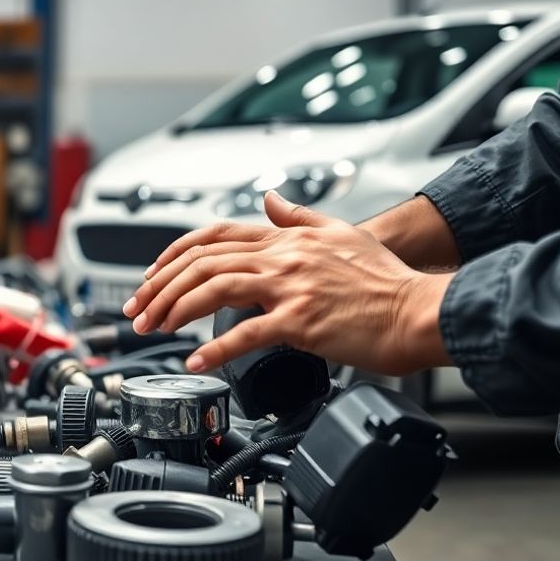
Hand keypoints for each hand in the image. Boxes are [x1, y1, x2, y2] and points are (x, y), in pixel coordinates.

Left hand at [120, 191, 452, 375]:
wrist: (419, 311)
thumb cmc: (386, 280)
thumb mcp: (341, 232)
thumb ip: (299, 216)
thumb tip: (270, 199)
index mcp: (285, 240)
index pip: (213, 237)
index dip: (174, 256)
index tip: (151, 277)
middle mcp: (282, 258)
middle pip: (202, 264)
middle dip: (160, 287)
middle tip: (140, 311)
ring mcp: (290, 288)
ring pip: (213, 289)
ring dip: (174, 311)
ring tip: (154, 330)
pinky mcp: (301, 321)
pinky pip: (245, 334)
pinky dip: (214, 349)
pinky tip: (196, 361)